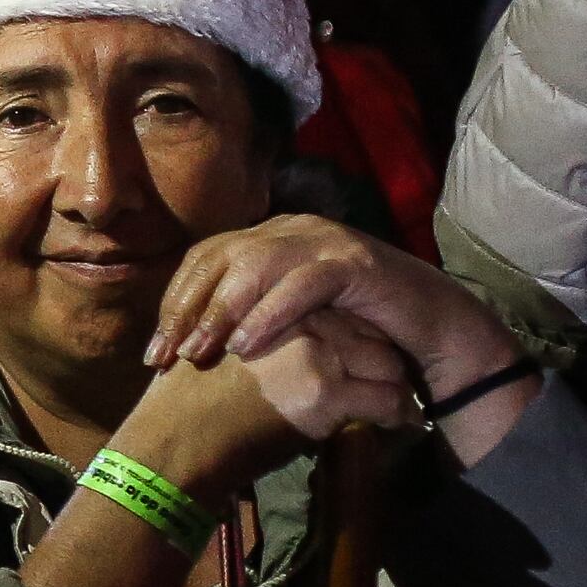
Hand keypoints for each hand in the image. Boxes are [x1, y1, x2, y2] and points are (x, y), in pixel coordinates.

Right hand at [110, 307, 418, 503]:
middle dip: (386, 355)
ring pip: (386, 361)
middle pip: (369, 329)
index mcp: (274, 302)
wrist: (174, 443)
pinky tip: (402, 425)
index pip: (340, 306)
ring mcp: (314, 352)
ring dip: (397, 385)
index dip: (359, 333)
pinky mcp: (325, 391)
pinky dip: (398, 415)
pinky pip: (385, 399)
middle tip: (401, 376)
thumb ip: (266, 333)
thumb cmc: (190, 405)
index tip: (370, 355)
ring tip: (407, 403)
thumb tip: (309, 344)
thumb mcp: (228, 349)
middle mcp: (298, 318)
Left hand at [155, 216, 536, 463]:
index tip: (154, 353)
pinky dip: (269, 315)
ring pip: (253, 266)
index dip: (175, 304)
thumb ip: (246, 319)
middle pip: (218, 259)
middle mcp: (291, 229)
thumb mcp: (290, 324)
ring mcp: (323, 239)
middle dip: (186, 310)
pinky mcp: (354, 260)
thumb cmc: (354, 334)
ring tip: (199, 354)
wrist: (432, 334)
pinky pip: (301, 283)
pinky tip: (245, 347)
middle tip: (164, 358)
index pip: (203, 259)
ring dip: (220, 313)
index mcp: (269, 237)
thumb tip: (186, 346)